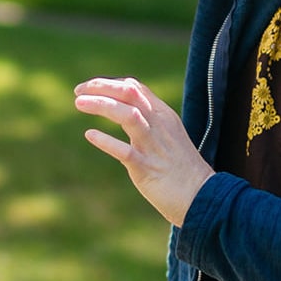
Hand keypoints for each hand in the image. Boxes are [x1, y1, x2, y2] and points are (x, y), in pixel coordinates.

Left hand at [74, 77, 213, 225]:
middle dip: (101, 87)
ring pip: (127, 114)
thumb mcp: (167, 138)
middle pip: (129, 93)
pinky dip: (105, 141)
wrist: (202, 196)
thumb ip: (149, 123)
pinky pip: (124, 151)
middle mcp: (159, 125)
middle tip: (78, 91)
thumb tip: (127, 113)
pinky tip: (90, 135)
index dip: (109, 84)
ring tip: (79, 103)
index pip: (134, 88)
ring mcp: (153, 146)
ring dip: (101, 106)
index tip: (89, 88)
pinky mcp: (147, 168)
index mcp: (164, 116)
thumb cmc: (182, 169)